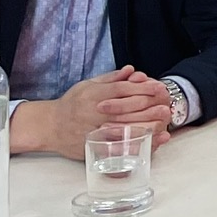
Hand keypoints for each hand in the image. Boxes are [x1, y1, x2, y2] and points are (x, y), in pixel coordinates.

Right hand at [13, 67, 172, 156]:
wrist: (49, 126)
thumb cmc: (70, 104)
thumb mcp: (87, 85)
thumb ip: (111, 78)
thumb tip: (132, 70)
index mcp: (94, 95)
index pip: (122, 90)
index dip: (143, 88)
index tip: (160, 88)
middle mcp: (94, 112)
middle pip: (127, 108)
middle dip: (150, 106)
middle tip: (167, 106)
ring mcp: (93, 130)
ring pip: (124, 128)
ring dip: (146, 125)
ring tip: (163, 123)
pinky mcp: (92, 145)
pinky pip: (115, 146)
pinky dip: (133, 144)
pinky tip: (148, 142)